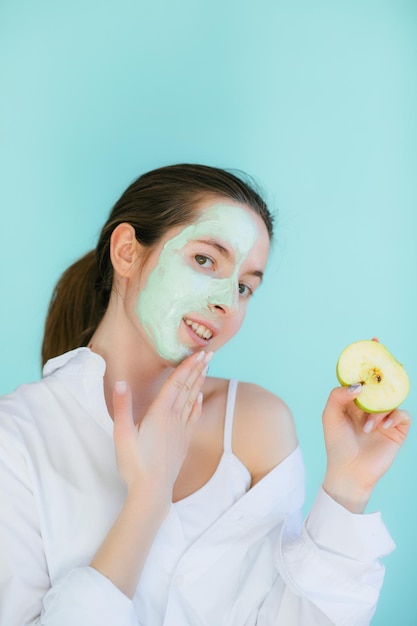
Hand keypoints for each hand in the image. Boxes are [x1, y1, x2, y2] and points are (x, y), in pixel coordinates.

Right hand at [112, 350, 212, 504]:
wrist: (152, 491)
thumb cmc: (134, 463)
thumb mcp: (122, 434)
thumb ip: (122, 406)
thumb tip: (121, 382)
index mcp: (160, 413)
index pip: (176, 383)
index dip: (187, 366)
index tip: (198, 352)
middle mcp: (174, 418)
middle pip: (188, 388)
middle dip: (198, 369)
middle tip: (208, 352)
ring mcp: (181, 430)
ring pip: (192, 400)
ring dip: (199, 382)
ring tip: (206, 367)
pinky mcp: (183, 441)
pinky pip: (192, 417)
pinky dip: (197, 404)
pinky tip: (199, 397)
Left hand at [322, 385, 410, 512]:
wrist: (349, 471)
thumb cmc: (337, 444)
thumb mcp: (330, 416)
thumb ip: (337, 396)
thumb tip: (358, 386)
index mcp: (354, 403)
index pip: (361, 383)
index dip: (361, 376)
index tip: (361, 373)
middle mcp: (370, 409)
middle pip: (379, 389)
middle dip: (376, 388)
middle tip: (371, 388)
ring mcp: (384, 420)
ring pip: (390, 401)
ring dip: (380, 411)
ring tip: (367, 428)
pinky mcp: (396, 431)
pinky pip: (403, 415)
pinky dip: (395, 417)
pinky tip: (384, 426)